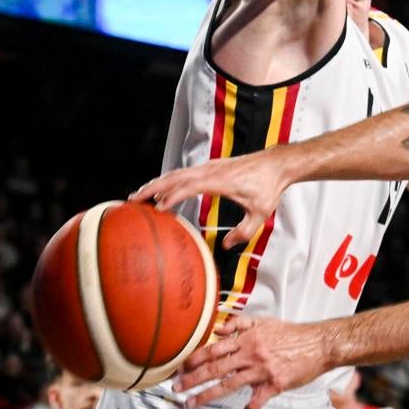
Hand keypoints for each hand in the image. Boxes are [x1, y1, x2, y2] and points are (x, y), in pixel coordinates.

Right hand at [134, 147, 291, 250]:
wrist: (276, 164)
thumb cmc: (269, 186)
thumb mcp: (261, 213)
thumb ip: (244, 231)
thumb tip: (227, 245)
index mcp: (221, 180)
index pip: (190, 186)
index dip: (172, 196)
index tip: (158, 207)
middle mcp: (212, 170)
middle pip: (175, 177)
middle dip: (152, 187)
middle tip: (133, 199)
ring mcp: (210, 167)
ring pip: (177, 173)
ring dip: (157, 183)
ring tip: (140, 194)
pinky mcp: (211, 167)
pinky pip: (184, 172)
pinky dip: (169, 180)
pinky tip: (162, 190)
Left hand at [171, 316, 330, 408]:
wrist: (318, 344)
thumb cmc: (292, 334)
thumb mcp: (264, 322)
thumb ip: (240, 323)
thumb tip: (217, 328)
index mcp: (247, 339)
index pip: (214, 348)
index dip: (195, 358)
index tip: (180, 366)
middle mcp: (250, 354)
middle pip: (215, 368)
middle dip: (192, 378)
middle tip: (175, 387)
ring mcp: (261, 371)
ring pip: (228, 385)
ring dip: (206, 396)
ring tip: (190, 404)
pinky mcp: (274, 385)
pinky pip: (255, 404)